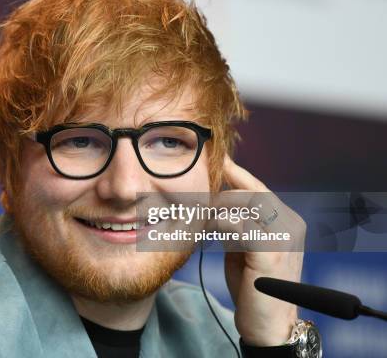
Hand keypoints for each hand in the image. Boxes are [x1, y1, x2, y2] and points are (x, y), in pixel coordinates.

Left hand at [215, 155, 305, 345]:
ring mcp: (283, 237)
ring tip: (197, 210)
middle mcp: (290, 224)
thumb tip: (215, 204)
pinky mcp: (270, 252)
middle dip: (223, 186)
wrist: (267, 326)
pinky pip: (239, 225)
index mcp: (287, 221)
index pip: (259, 188)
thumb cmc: (253, 287)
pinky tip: (205, 227)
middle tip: (197, 186)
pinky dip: (219, 223)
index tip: (213, 162)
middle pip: (253, 190)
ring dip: (218, 204)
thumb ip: (236, 225)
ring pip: (247, 203)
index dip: (235, 174)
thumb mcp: (243, 249)